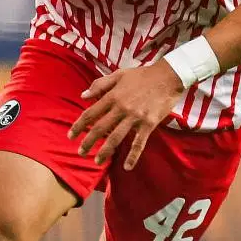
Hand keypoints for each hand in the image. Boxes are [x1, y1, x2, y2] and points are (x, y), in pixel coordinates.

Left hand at [69, 60, 185, 168]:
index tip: (71, 136)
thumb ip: (100, 84)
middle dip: (88, 142)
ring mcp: (135, 117)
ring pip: (116, 137)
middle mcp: (121, 108)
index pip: (90, 114)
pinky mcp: (149, 123)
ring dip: (105, 151)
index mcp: (112, 96)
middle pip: (100, 128)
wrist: (169, 76)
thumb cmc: (143, 75)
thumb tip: (83, 96)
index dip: (79, 126)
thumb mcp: (119, 74)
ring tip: (97, 161)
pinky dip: (133, 155)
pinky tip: (127, 166)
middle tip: (81, 152)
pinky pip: (139, 142)